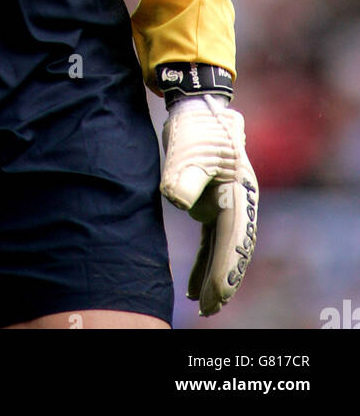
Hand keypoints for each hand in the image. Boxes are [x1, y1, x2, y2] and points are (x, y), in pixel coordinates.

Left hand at [160, 93, 257, 315]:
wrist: (197, 107)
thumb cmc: (195, 127)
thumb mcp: (187, 148)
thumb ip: (184, 174)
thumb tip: (177, 200)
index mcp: (239, 192)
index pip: (233, 237)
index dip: (225, 267)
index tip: (216, 292)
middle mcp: (239, 202)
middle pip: (234, 249)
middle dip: (224, 280)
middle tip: (210, 308)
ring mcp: (228, 204)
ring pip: (224, 248)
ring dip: (215, 275)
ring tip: (203, 304)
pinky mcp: (214, 203)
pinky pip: (212, 239)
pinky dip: (205, 260)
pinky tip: (194, 283)